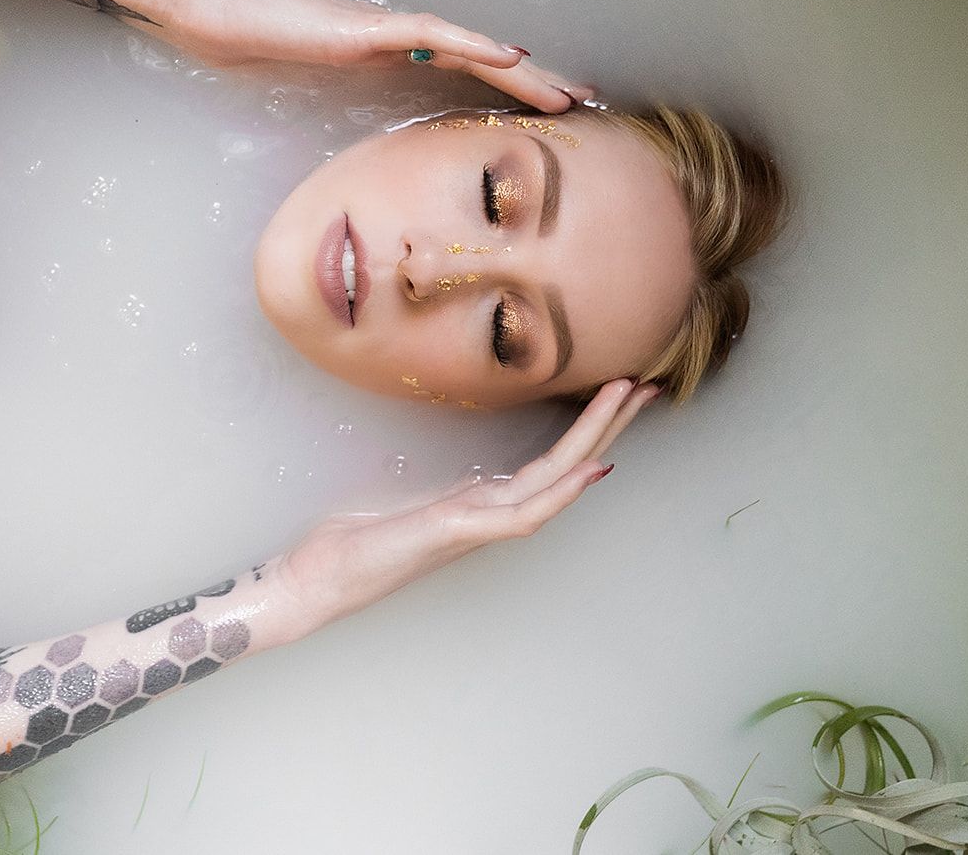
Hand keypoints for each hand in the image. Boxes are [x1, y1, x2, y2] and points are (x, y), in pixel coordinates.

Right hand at [168, 0, 595, 113]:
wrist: (217, 15)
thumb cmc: (255, 49)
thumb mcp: (312, 91)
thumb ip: (347, 106)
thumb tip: (380, 151)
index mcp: (393, 56)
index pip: (466, 77)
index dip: (513, 95)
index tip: (556, 115)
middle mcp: (400, 39)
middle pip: (483, 63)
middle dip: (538, 85)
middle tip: (590, 104)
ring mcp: (386, 29)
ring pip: (471, 49)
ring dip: (523, 72)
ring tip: (568, 94)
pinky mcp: (366, 27)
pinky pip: (430, 34)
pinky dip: (473, 44)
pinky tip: (510, 54)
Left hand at [271, 379, 658, 639]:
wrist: (318, 581)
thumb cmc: (349, 542)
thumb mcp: (398, 500)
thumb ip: (435, 492)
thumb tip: (457, 472)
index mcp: (478, 504)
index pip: (546, 462)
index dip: (585, 430)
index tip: (617, 393)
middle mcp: (487, 515)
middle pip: (563, 464)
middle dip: (607, 425)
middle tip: (650, 387)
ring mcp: (477, 525)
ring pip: (553, 479)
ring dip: (595, 440)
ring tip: (630, 399)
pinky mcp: (457, 532)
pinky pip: (521, 512)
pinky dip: (559, 492)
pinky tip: (591, 469)